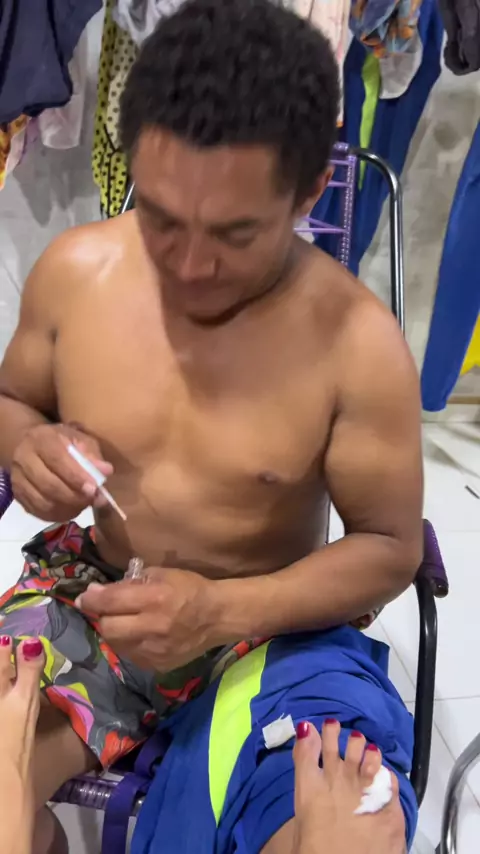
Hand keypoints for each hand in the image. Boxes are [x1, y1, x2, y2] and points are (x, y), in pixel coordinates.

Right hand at [11, 423, 112, 521]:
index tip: (94, 488)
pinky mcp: (18, 496)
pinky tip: (72, 509)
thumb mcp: (79, 439)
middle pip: (48, 484)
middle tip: (93, 500)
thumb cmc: (61, 442)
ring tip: (85, 504)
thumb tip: (106, 471)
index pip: (57, 459)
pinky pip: (39, 512)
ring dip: (68, 508)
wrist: (32, 446)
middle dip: (74, 496)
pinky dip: (58, 515)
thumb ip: (92, 455)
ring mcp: (17, 479)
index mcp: (41, 439)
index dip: (76, 476)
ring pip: (43, 502)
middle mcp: (23, 458)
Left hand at [76, 567, 220, 671]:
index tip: (84, 597)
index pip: (110, 602)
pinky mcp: (157, 666)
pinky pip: (130, 656)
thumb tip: (99, 593)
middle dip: (102, 617)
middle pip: (108, 627)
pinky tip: (138, 635)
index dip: (92, 600)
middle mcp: (152, 627)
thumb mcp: (161, 574)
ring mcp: (154, 651)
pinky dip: (128, 644)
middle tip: (105, 609)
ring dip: (114, 631)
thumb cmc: (190, 589)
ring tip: (123, 621)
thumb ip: (130, 583)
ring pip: (116, 644)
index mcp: (154, 599)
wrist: (218, 617)